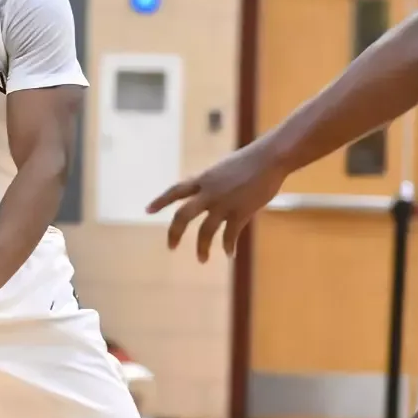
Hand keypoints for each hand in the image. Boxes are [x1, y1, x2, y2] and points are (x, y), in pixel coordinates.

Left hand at [146, 145, 286, 261]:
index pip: (175, 190)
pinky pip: (230, 235)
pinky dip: (229, 246)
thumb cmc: (251, 161)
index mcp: (204, 179)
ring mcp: (224, 203)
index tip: (147, 210)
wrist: (271, 158)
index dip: (160, 200)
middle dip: (174, 233)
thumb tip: (205, 194)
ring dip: (202, 248)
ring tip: (201, 260)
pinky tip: (230, 254)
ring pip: (205, 231)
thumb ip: (211, 183)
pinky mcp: (241, 212)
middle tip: (171, 247)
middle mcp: (209, 192)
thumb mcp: (223, 169)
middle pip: (183, 215)